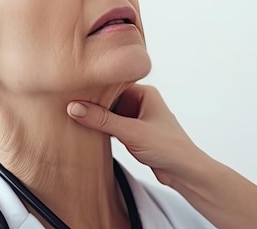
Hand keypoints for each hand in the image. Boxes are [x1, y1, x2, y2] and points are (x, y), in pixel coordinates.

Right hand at [67, 84, 201, 183]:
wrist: (185, 172)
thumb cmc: (170, 148)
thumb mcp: (132, 132)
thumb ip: (102, 120)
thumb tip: (76, 108)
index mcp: (145, 93)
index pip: (113, 84)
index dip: (94, 89)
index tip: (73, 92)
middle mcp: (142, 103)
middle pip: (110, 99)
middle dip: (93, 105)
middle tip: (71, 106)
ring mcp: (138, 118)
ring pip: (110, 114)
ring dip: (98, 119)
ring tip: (77, 119)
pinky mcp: (135, 133)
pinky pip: (113, 126)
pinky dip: (103, 129)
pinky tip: (90, 132)